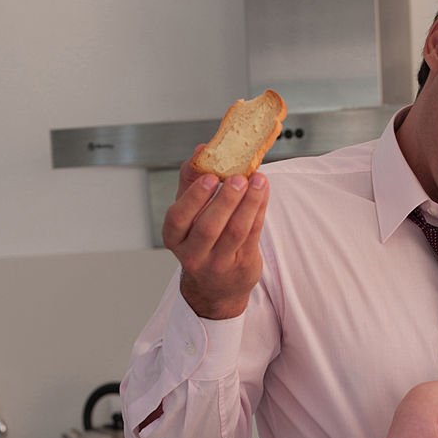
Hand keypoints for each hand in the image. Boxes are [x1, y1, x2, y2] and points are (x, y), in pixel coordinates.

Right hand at [161, 148, 269, 319]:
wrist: (215, 288)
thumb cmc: (201, 241)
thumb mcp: (189, 214)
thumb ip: (191, 182)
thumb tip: (202, 149)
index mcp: (174, 238)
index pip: (178, 218)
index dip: (194, 198)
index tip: (210, 177)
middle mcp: (193, 254)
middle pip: (209, 226)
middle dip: (226, 200)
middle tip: (239, 177)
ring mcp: (219, 264)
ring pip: (235, 232)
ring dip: (249, 203)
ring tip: (258, 181)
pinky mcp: (242, 266)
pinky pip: (253, 235)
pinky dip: (259, 211)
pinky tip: (263, 192)